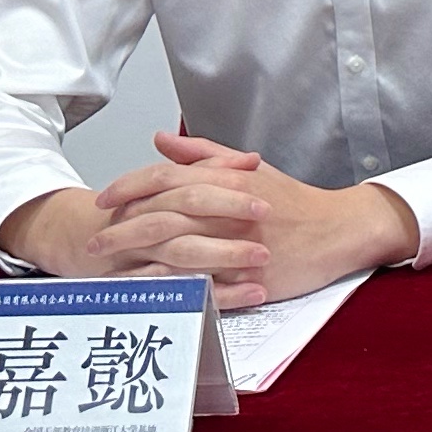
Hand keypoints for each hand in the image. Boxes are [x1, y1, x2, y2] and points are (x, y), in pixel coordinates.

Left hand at [1, 132, 415, 304]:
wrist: (338, 230)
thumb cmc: (293, 202)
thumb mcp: (249, 170)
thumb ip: (202, 154)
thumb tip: (161, 140)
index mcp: (225, 179)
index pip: (166, 178)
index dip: (130, 187)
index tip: (104, 199)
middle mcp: (227, 208)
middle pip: (162, 214)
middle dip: (121, 227)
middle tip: (93, 240)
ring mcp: (235, 243)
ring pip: (173, 249)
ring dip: (134, 258)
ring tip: (105, 268)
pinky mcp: (245, 276)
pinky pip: (197, 281)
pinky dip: (167, 285)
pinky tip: (142, 291)